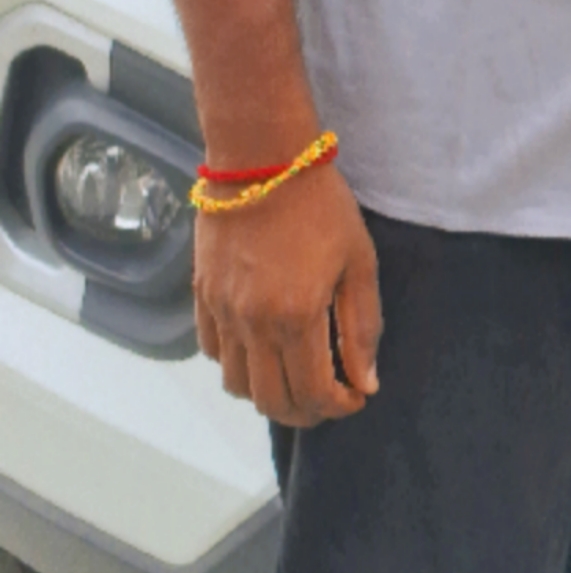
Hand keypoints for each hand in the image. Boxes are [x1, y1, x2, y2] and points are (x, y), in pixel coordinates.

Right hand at [193, 162, 381, 426]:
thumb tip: (365, 382)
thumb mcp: (358, 261)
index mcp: (296, 317)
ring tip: (296, 377)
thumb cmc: (321, 205)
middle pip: (271, 401)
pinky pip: (214, 353)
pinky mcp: (202, 297)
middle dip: (306, 412)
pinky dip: (238, 366)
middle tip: (329, 399)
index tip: (357, 396)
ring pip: (237, 385)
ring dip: (269, 394)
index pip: (313, 393)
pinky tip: (262, 349)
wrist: (261, 160)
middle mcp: (252, 325)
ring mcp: (222, 313)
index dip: (339, 406)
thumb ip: (362, 326)